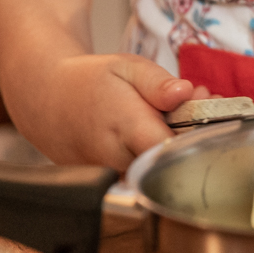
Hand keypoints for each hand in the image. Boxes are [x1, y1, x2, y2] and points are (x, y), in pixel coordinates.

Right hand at [2, 53, 209, 169]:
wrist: (46, 101)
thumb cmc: (88, 82)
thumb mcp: (125, 67)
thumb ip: (157, 83)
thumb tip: (184, 94)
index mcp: (125, 128)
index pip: (173, 150)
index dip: (198, 134)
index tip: (208, 111)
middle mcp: (117, 160)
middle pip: (171, 163)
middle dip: (192, 135)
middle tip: (199, 101)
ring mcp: (111, 177)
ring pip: (158, 171)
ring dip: (174, 145)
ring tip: (173, 114)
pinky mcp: (109, 185)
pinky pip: (142, 175)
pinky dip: (155, 155)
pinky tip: (154, 132)